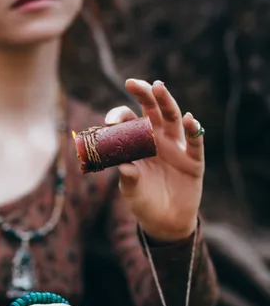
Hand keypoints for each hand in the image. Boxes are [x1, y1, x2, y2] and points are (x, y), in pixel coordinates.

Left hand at [106, 79, 204, 241]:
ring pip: (173, 118)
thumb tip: (121, 166)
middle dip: (144, 95)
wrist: (165, 222)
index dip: (119, 117)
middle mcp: (157, 139)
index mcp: (138, 144)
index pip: (128, 122)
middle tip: (133, 83)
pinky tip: (189, 120)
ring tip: (159, 87)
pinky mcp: (193, 160)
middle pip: (152, 110)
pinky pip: (195, 142)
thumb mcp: (131, 191)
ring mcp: (176, 147)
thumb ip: (128, 178)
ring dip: (167, 102)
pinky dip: (194, 130)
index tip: (110, 121)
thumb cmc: (144, 202)